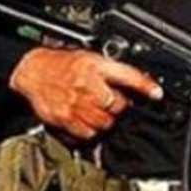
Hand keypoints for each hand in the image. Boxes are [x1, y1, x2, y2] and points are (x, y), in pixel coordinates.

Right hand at [9, 48, 162, 140]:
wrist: (33, 71)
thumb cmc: (63, 64)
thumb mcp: (91, 57)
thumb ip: (112, 70)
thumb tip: (137, 82)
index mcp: (96, 66)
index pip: (128, 76)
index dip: (145, 86)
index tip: (157, 94)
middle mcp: (87, 84)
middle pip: (117, 105)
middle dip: (120, 106)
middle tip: (114, 102)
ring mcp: (75, 103)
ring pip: (104, 122)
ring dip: (106, 119)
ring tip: (99, 110)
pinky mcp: (63, 118)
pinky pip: (87, 133)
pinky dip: (91, 130)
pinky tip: (87, 119)